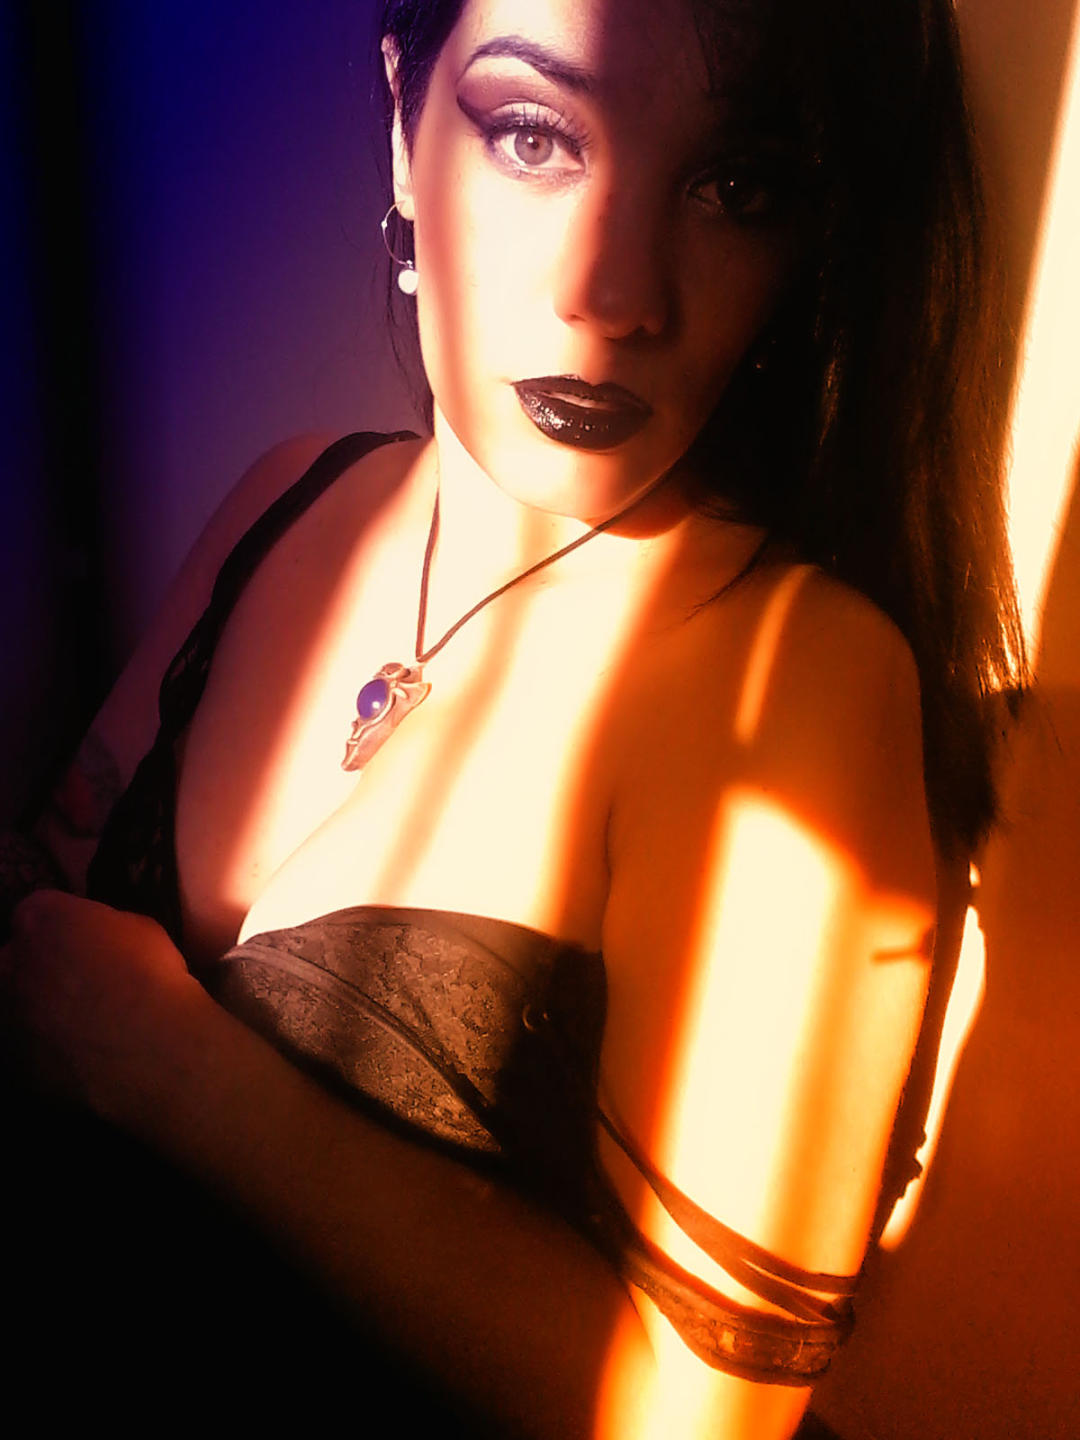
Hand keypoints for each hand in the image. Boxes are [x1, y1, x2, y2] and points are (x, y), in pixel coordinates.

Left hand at [1, 891, 205, 1121]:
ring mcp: (9, 1013)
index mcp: (41, 918)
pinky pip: (28, 1046)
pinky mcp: (17, 1058)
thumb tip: (102, 939)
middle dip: (39, 964)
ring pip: (17, 1003)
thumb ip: (106, 928)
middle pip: (15, 957)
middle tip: (77, 978)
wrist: (151, 1043)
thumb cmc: (150, 974)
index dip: (64, 923)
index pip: (38, 910)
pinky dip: (47, 1046)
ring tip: (80, 1019)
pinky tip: (81, 1050)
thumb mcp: (140, 927)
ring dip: (39, 1006)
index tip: (86, 936)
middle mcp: (12, 962)